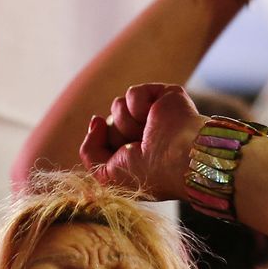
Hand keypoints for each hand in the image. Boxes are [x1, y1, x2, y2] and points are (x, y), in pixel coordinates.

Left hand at [79, 84, 205, 200]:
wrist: (178, 158)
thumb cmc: (147, 173)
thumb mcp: (107, 175)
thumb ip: (90, 152)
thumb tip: (96, 120)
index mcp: (136, 155)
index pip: (104, 141)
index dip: (104, 145)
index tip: (122, 153)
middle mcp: (145, 135)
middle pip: (109, 124)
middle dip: (116, 135)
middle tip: (138, 146)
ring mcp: (155, 115)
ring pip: (117, 106)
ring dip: (127, 123)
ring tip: (147, 134)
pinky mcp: (164, 96)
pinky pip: (132, 93)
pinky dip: (138, 106)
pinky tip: (154, 117)